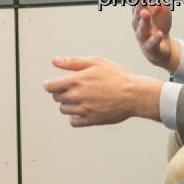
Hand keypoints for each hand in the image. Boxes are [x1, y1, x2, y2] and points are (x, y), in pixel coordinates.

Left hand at [43, 56, 161, 125]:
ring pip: (64, 109)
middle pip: (56, 97)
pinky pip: (73, 122)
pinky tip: (83, 109)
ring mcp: (83, 110)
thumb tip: (54, 61)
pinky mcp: (90, 121)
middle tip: (74, 88)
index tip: (51, 84)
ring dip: (68, 104)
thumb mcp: (96, 62)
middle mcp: (77, 96)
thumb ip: (73, 62)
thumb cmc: (116, 76)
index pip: (50, 86)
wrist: (134, 94)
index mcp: (76, 80)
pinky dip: (74, 117)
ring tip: (82, 98)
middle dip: (61, 92)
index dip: (49, 84)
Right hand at [132, 0, 179, 72]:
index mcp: (139, 10)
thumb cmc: (157, 21)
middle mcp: (139, 22)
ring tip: (146, 12)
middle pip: (138, 11)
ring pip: (142, 28)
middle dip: (139, 2)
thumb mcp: (158, 2)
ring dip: (143, 20)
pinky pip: (152, 43)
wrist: (161, 47)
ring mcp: (144, 35)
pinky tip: (159, 34)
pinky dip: (155, 39)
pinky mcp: (151, 47)